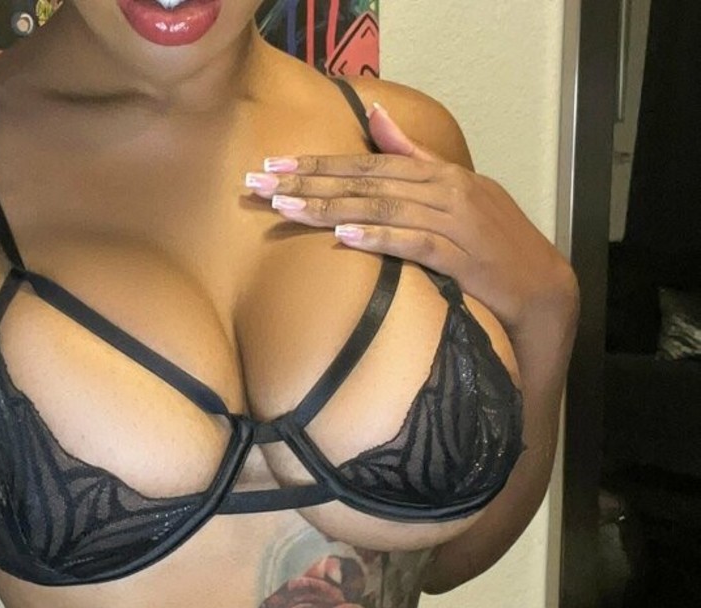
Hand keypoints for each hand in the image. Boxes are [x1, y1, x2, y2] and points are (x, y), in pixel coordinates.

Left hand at [244, 100, 577, 335]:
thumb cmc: (493, 249)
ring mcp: (457, 223)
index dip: (321, 164)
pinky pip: (415, 244)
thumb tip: (378, 120)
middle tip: (262, 183)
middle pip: (369, 181)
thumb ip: (414, 160)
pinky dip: (380, 238)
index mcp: (441, 175)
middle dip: (311, 181)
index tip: (275, 165)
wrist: (544, 288)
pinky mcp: (464, 258)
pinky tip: (346, 237)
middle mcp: (447, 191)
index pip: (371, 163)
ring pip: (385, 208)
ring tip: (288, 208)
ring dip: (332, 208)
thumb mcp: (454, 197)